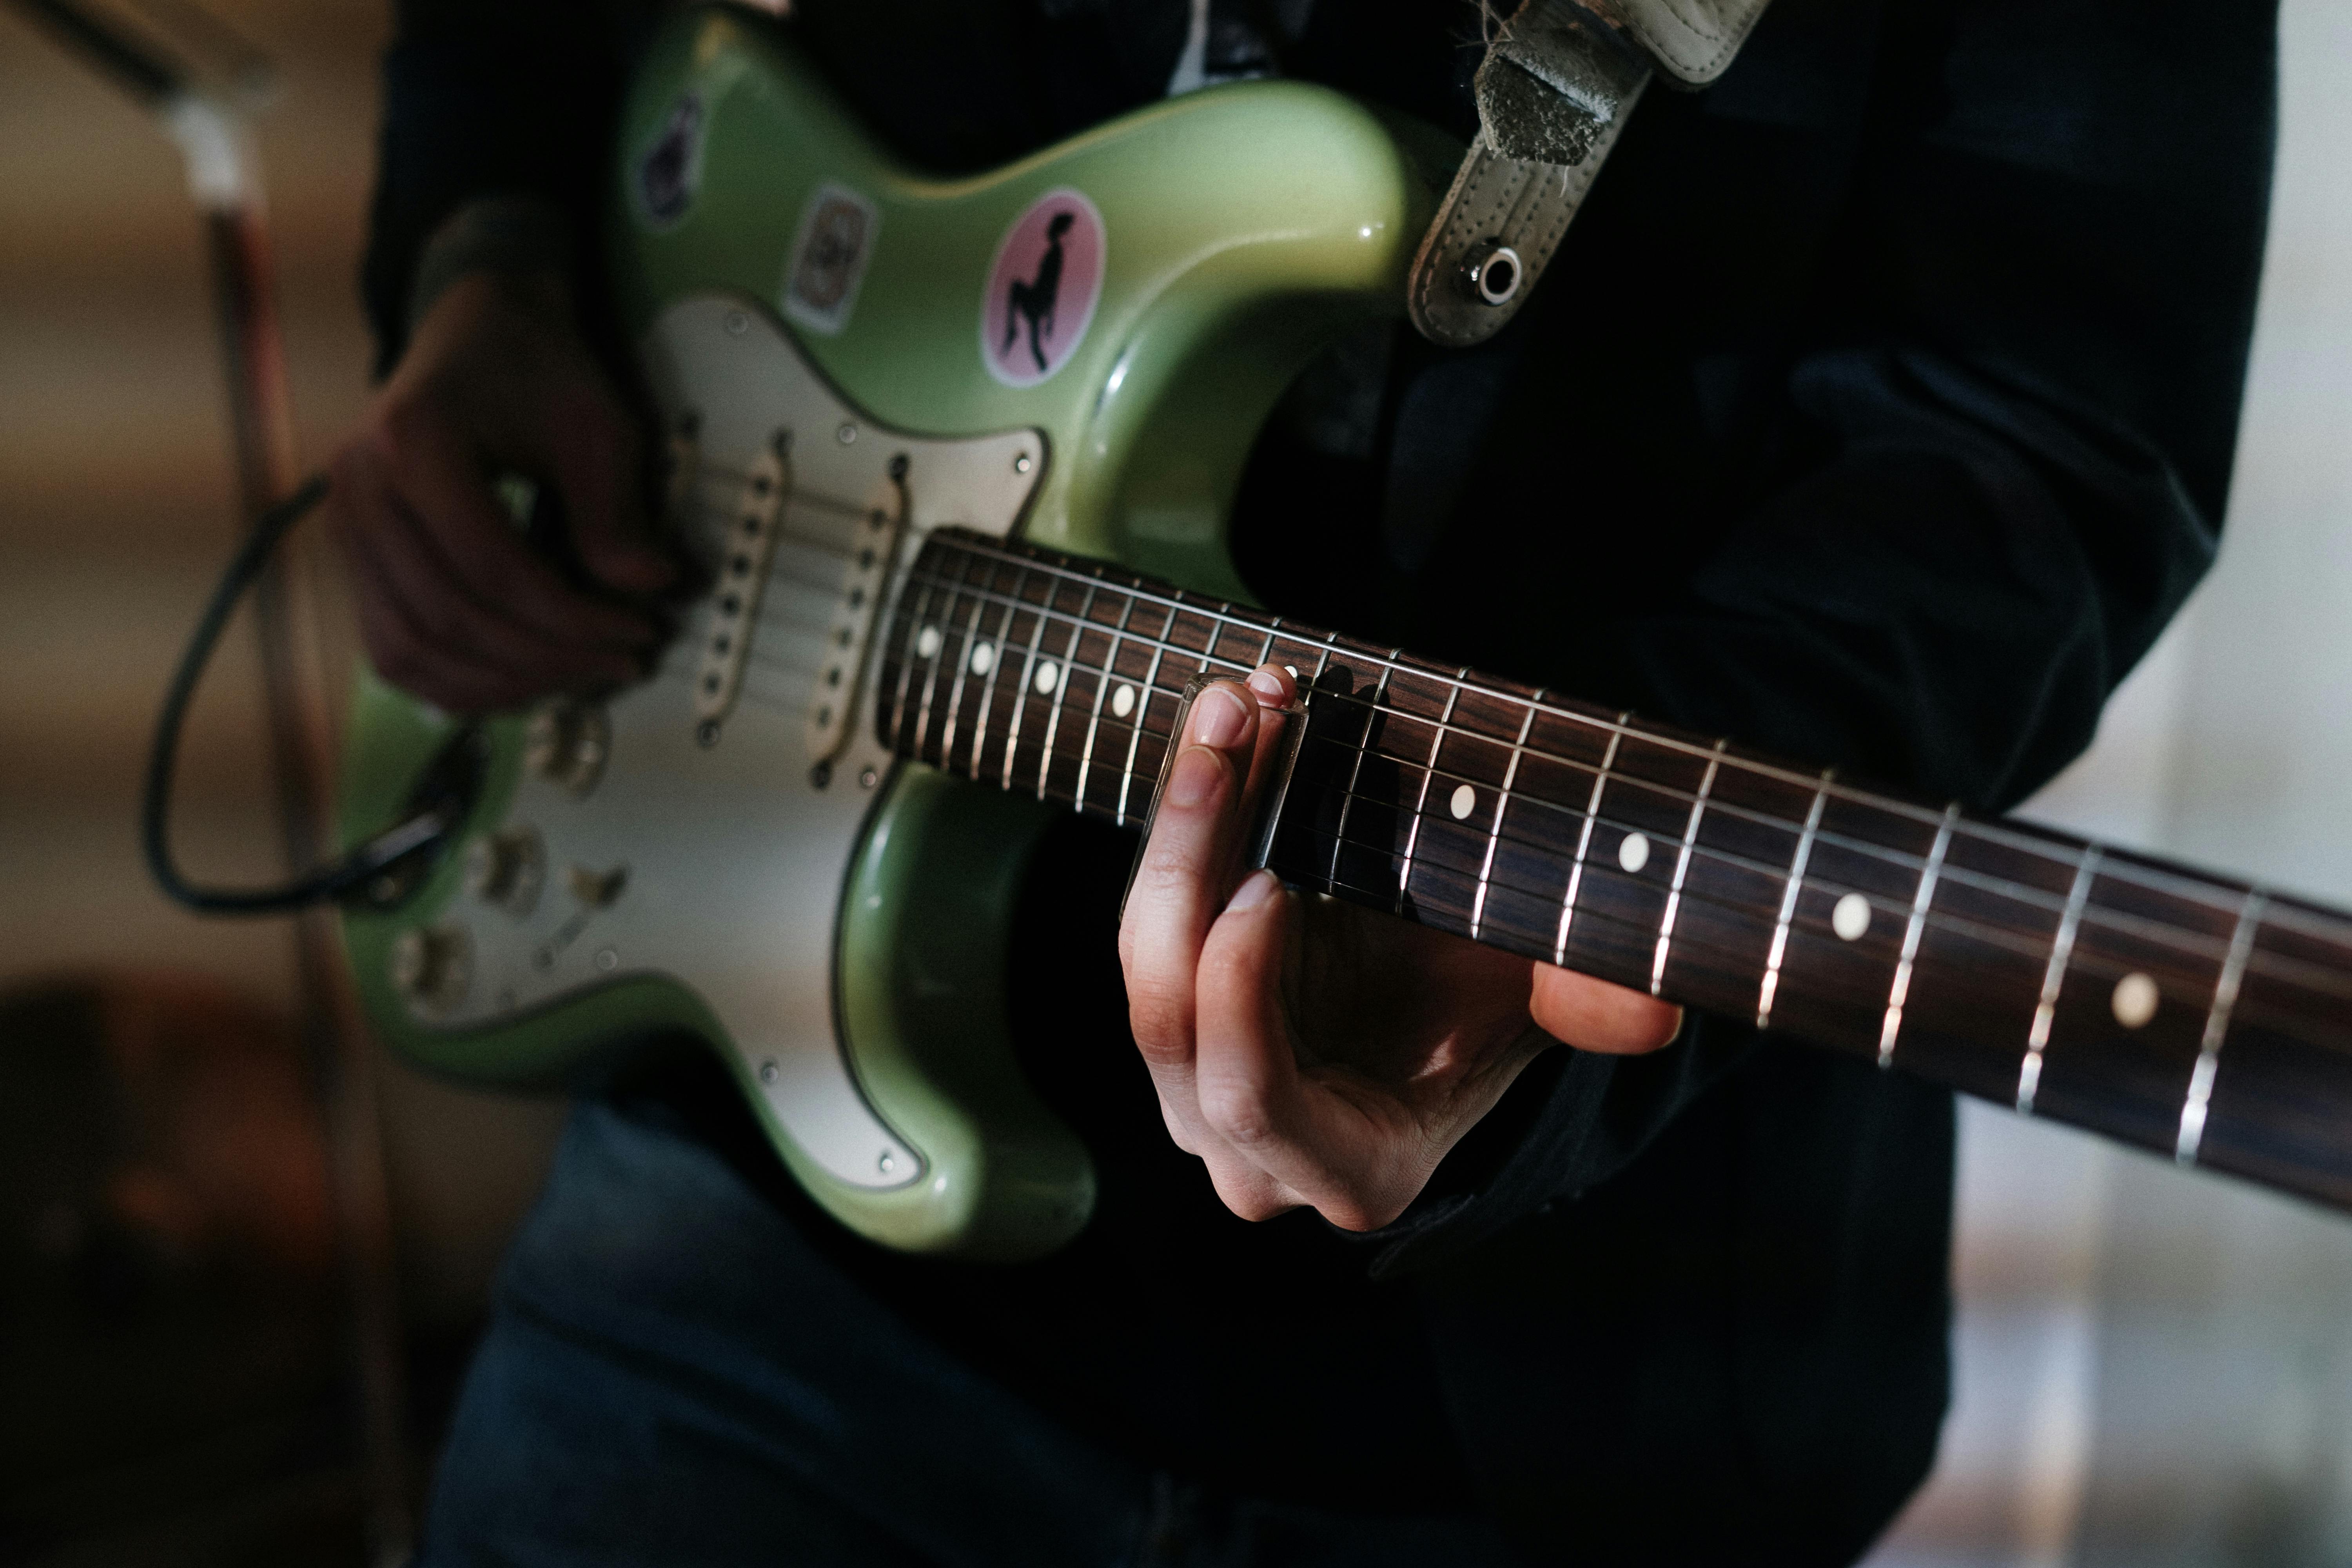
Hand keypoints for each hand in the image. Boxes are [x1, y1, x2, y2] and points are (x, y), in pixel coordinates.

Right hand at [327, 269, 679, 713]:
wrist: (476, 332)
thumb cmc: (535, 370)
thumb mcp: (596, 424)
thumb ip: (615, 511)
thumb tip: (649, 588)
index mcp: (413, 442)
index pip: (493, 568)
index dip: (571, 618)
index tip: (639, 629)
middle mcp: (359, 489)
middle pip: (449, 618)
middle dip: (544, 658)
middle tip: (619, 662)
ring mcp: (345, 527)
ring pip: (410, 650)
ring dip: (501, 684)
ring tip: (577, 677)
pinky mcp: (353, 558)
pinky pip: (392, 649)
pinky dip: (456, 680)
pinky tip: (522, 680)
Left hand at [1118, 664, 1683, 1230]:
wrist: (1452, 990)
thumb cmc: (1494, 1004)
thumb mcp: (1539, 993)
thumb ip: (1585, 1006)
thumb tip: (1649, 1011)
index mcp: (1348, 1166)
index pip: (1254, 1101)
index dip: (1241, 997)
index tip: (1268, 883)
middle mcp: (1249, 1149)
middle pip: (1171, 1019)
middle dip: (1192, 862)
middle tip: (1238, 732)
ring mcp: (1195, 1084)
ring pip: (1146, 959)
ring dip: (1182, 821)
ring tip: (1235, 708)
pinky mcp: (1176, 1008)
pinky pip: (1153, 918)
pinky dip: (1184, 821)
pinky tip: (1227, 736)